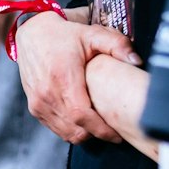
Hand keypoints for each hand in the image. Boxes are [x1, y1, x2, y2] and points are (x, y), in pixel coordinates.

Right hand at [16, 10, 139, 143]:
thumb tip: (137, 60)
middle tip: (113, 130)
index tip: (117, 134)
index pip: (81, 115)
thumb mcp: (92, 34)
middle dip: (96, 134)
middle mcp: (46, 93)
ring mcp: (38, 102)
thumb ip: (117, 44)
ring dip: (84, 133)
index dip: (101, 129)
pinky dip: (70, 129)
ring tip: (99, 126)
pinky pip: (55, 128)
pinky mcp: (34, 106)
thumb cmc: (62, 36)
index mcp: (62, 77)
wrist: (31, 35)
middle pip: (75, 129)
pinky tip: (82, 121)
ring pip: (65, 132)